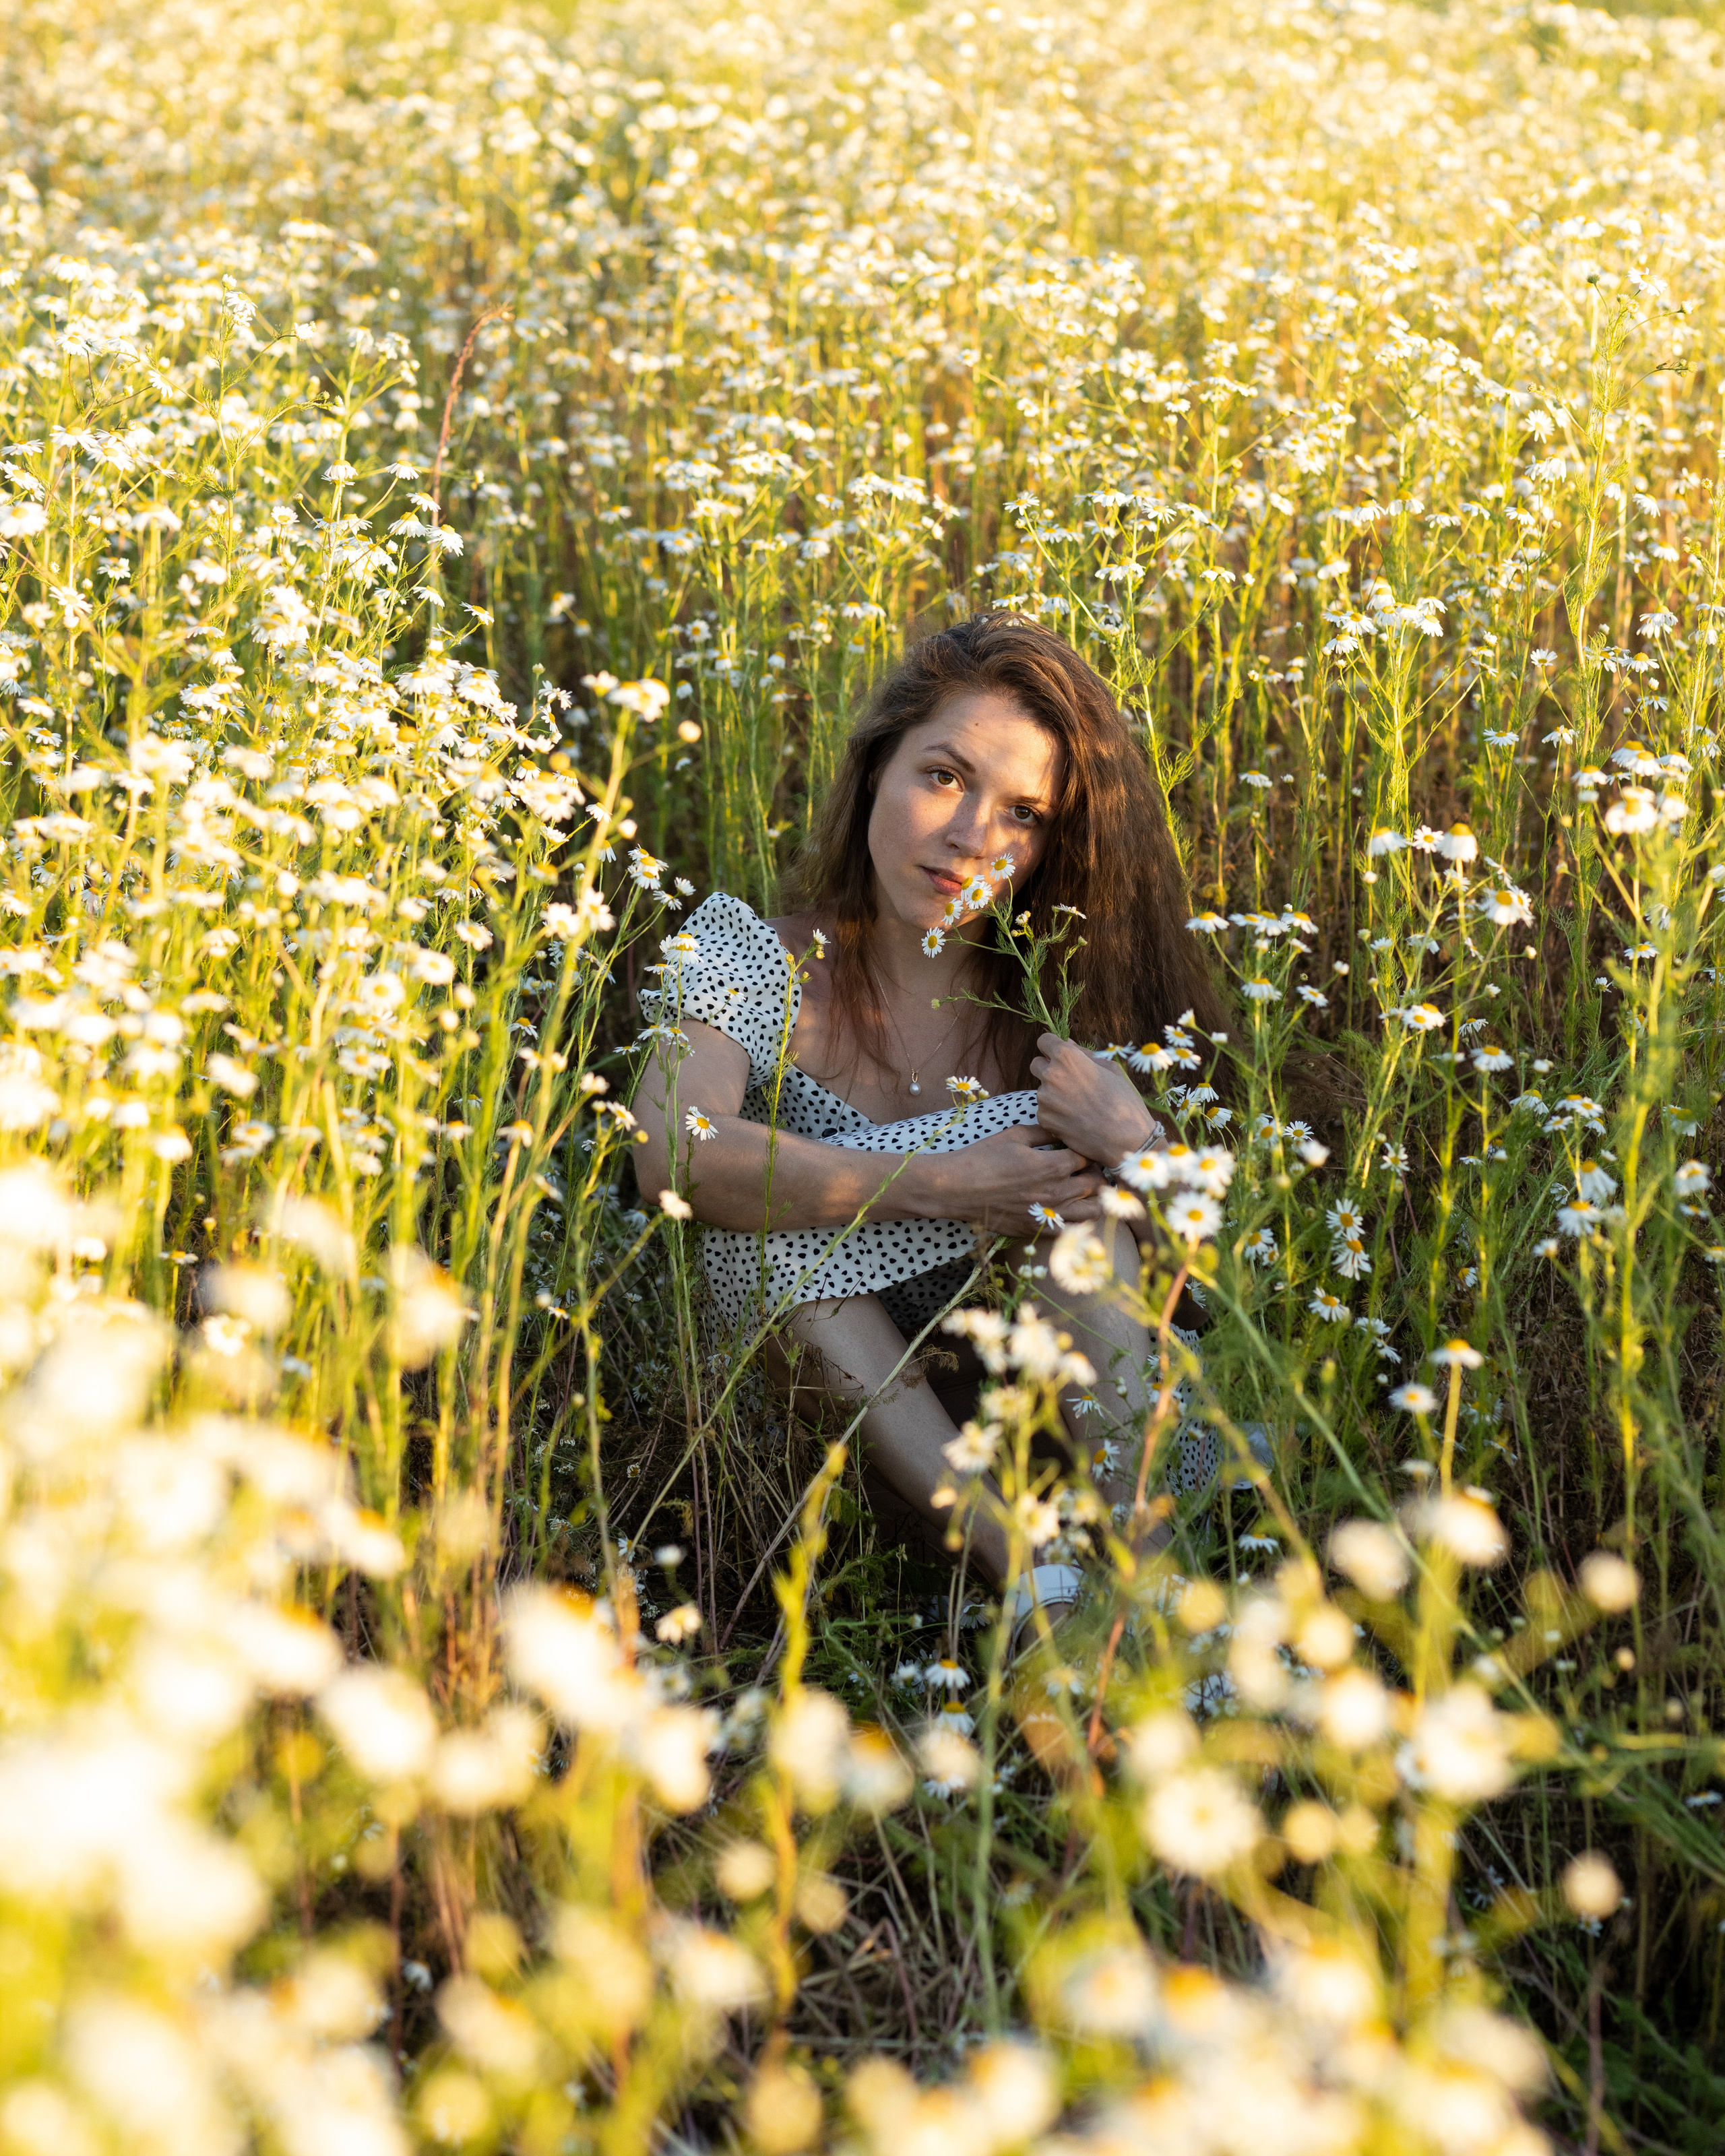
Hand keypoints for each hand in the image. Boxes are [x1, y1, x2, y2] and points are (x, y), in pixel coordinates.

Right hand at [929, 1121, 1105, 1230]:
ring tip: (1082, 1190)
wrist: (956, 1189)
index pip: (1087, 1158)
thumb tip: (1064, 1130)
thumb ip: (1044, 1132)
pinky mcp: (1036, 1231)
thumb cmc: (982, 1158)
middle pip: (1094, 1184)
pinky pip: (1070, 1229)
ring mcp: (1047, 1216)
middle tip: (1083, 1168)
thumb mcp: (1014, 1135)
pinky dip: (1076, 1219)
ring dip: (1093, 1199)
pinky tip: (1066, 1208)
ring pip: (1091, 1212)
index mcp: (1051, 1166)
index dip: (1085, 1151)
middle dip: (1094, 1173)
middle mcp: (1055, 1193)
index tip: (1077, 1149)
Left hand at [1029, 1033, 1161, 1166]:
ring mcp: (1044, 1098)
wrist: (1125, 1138)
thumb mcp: (1110, 1069)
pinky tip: (1075, 1119)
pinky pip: (1044, 1110)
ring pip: (1041, 1089)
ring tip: (1078, 1105)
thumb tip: (1067, 1043)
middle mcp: (1050, 1075)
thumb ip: (1084, 1053)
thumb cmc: (1123, 1100)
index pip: (1044, 1041)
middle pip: (1037, 1064)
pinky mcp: (1043, 1119)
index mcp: (1067, 1057)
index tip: (1059, 1055)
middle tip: (1070, 1081)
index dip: (1052, 1047)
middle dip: (1049, 1069)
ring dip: (1053, 1093)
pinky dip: (1055, 1113)